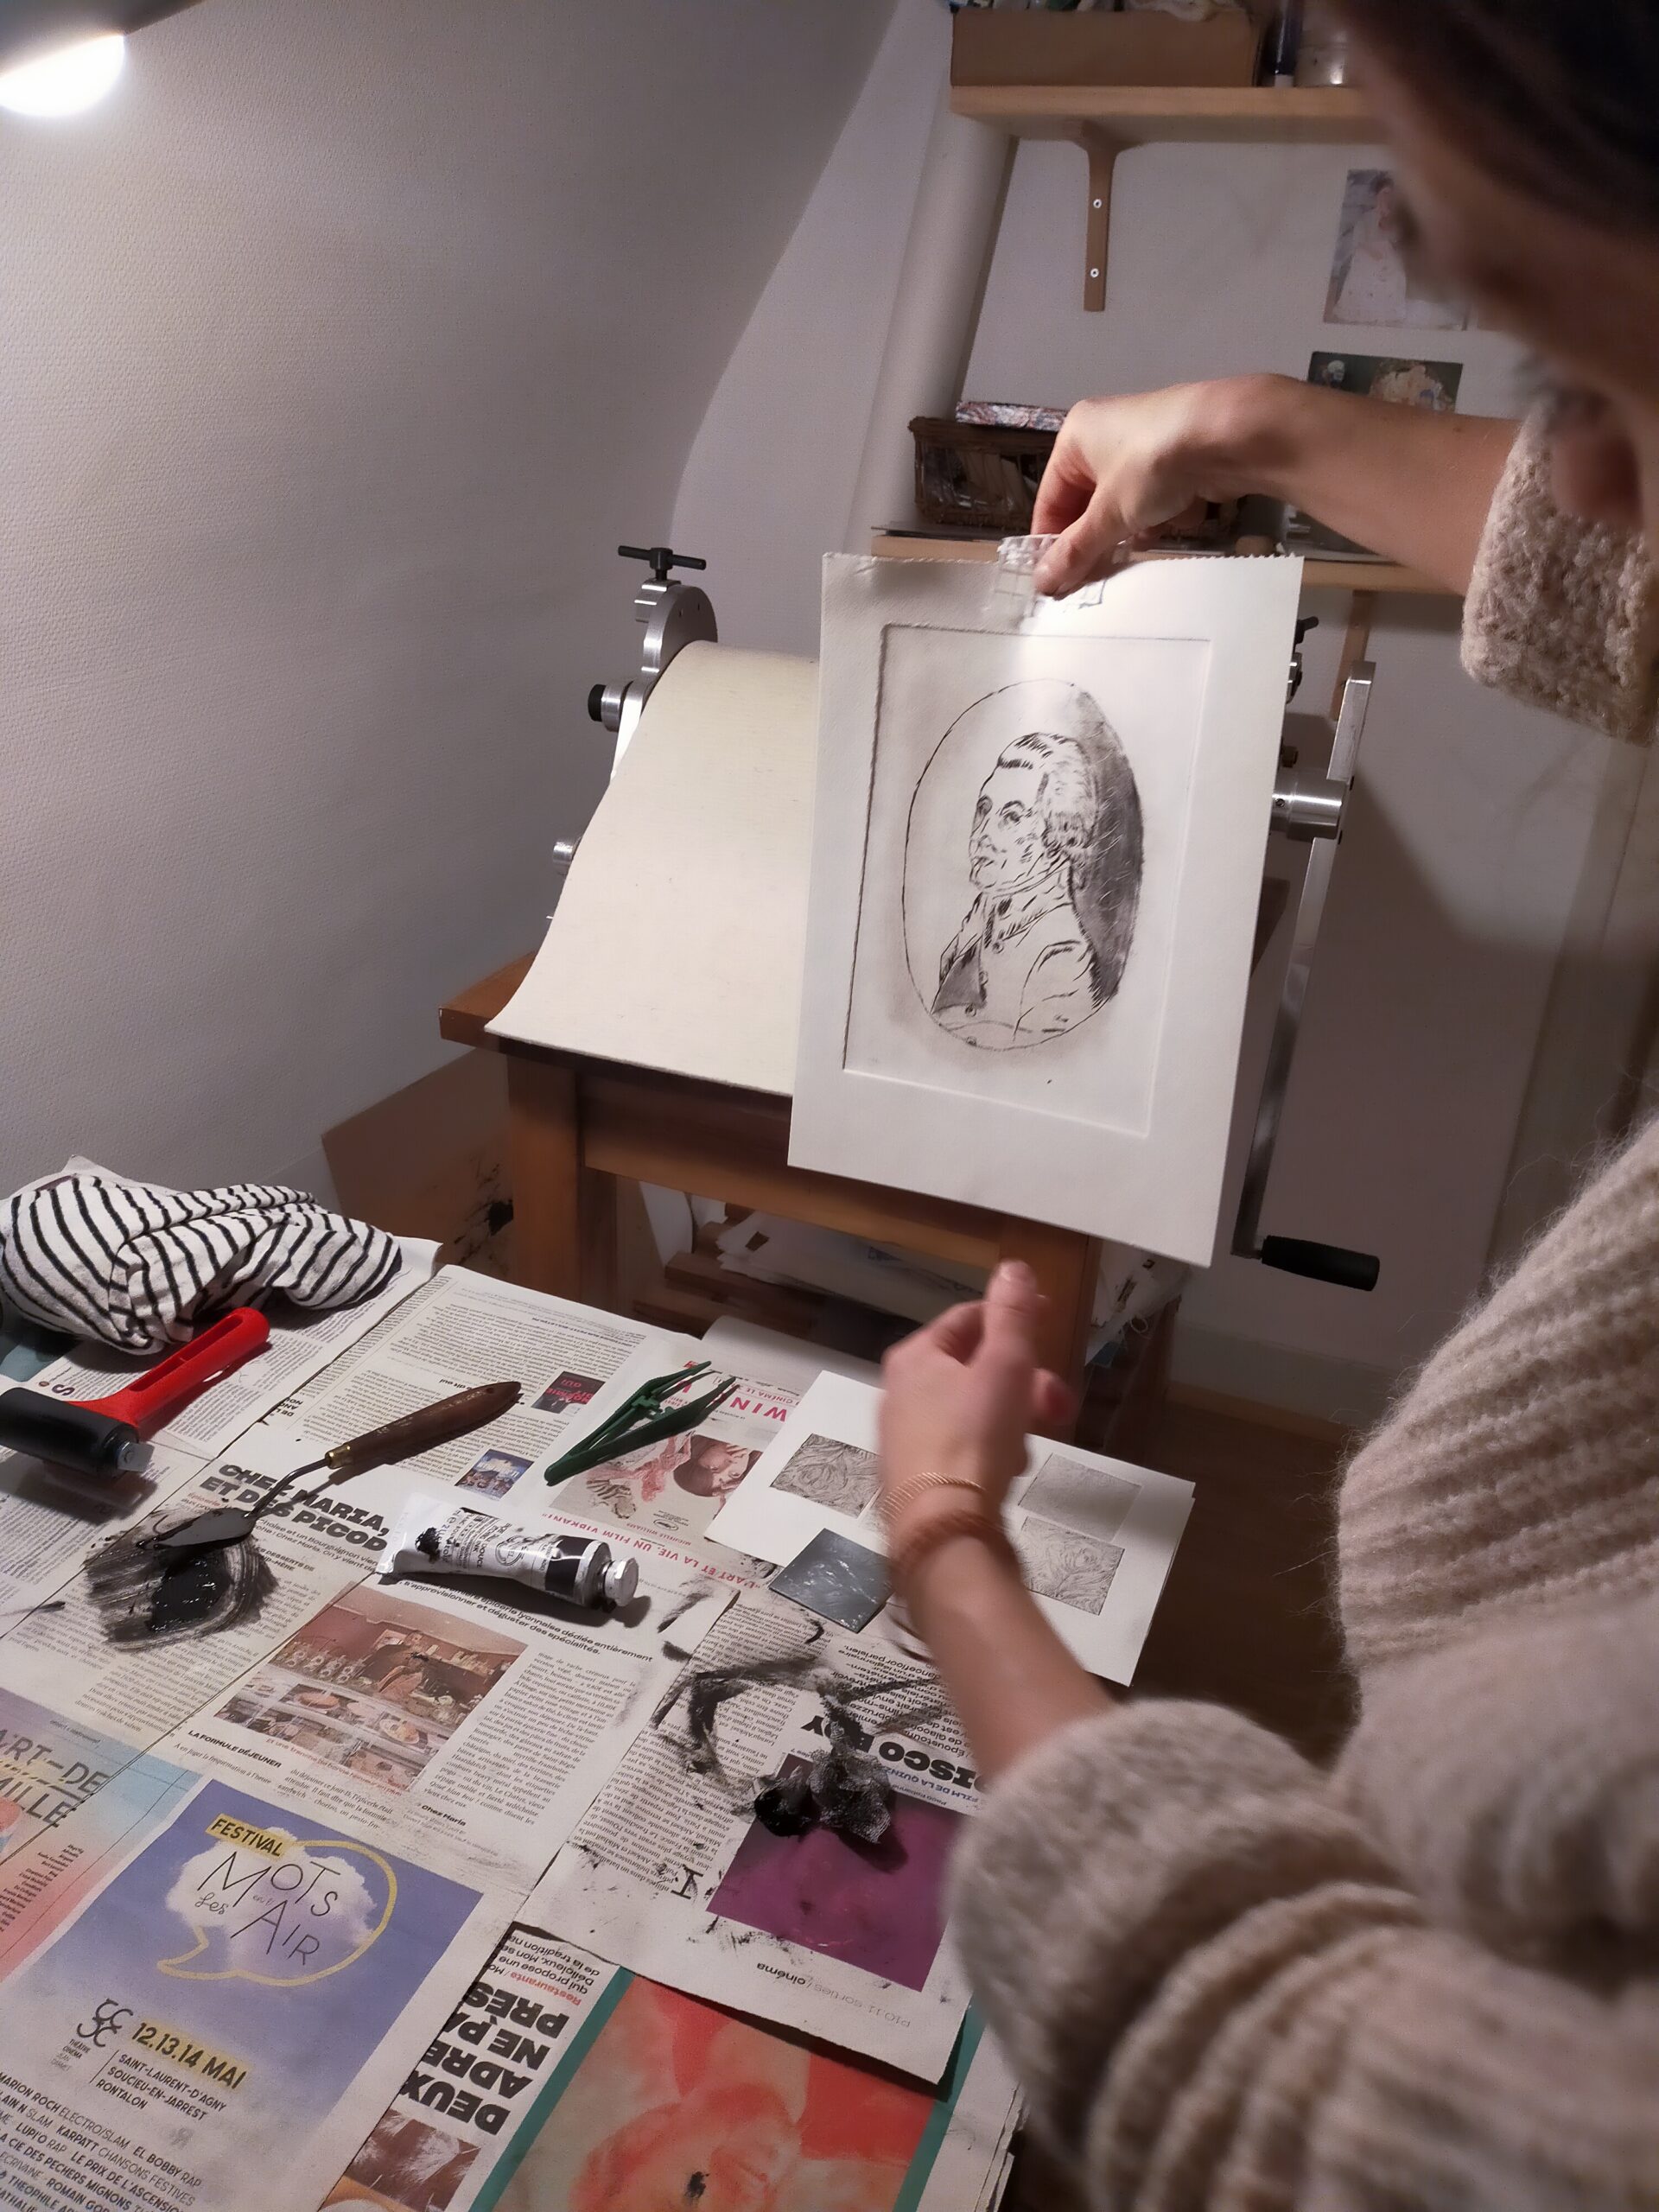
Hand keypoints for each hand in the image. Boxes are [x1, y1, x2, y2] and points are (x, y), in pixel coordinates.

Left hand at [879, 1262, 1074, 1543]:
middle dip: (1025, 1381)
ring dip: (1013, 1417)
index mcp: (916, 1356)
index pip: (969, 1318)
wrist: (942, 1529)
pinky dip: (991, 1448)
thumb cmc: (974, 1438)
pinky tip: (1009, 1469)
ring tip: (1033, 1442)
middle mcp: (900, 1391)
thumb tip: (1012, 1267)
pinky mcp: (916, 1476)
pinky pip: (963, 1445)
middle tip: (1059, 1403)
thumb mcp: (1004, 1366)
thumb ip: (1012, 1315)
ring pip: (972, 1409)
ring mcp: (904, 1436)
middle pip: (974, 1368)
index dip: (1014, 1316)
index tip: (1051, 1321)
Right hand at [1031, 376, 1289, 596]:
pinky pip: (1159, 497)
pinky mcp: (1178, 458)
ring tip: (1151, 530)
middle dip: (1101, 536)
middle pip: (1089, 505)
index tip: (1056, 581)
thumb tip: (1042, 583)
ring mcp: (1145, 445)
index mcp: (1075, 437)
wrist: (1229, 435)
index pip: (1049, 500)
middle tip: (1101, 570)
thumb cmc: (1152, 465)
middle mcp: (1106, 434)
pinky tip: (1182, 512)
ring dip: (1137, 526)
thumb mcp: (1109, 514)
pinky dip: (1168, 512)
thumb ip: (1076, 551)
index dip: (1051, 543)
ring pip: (1126, 505)